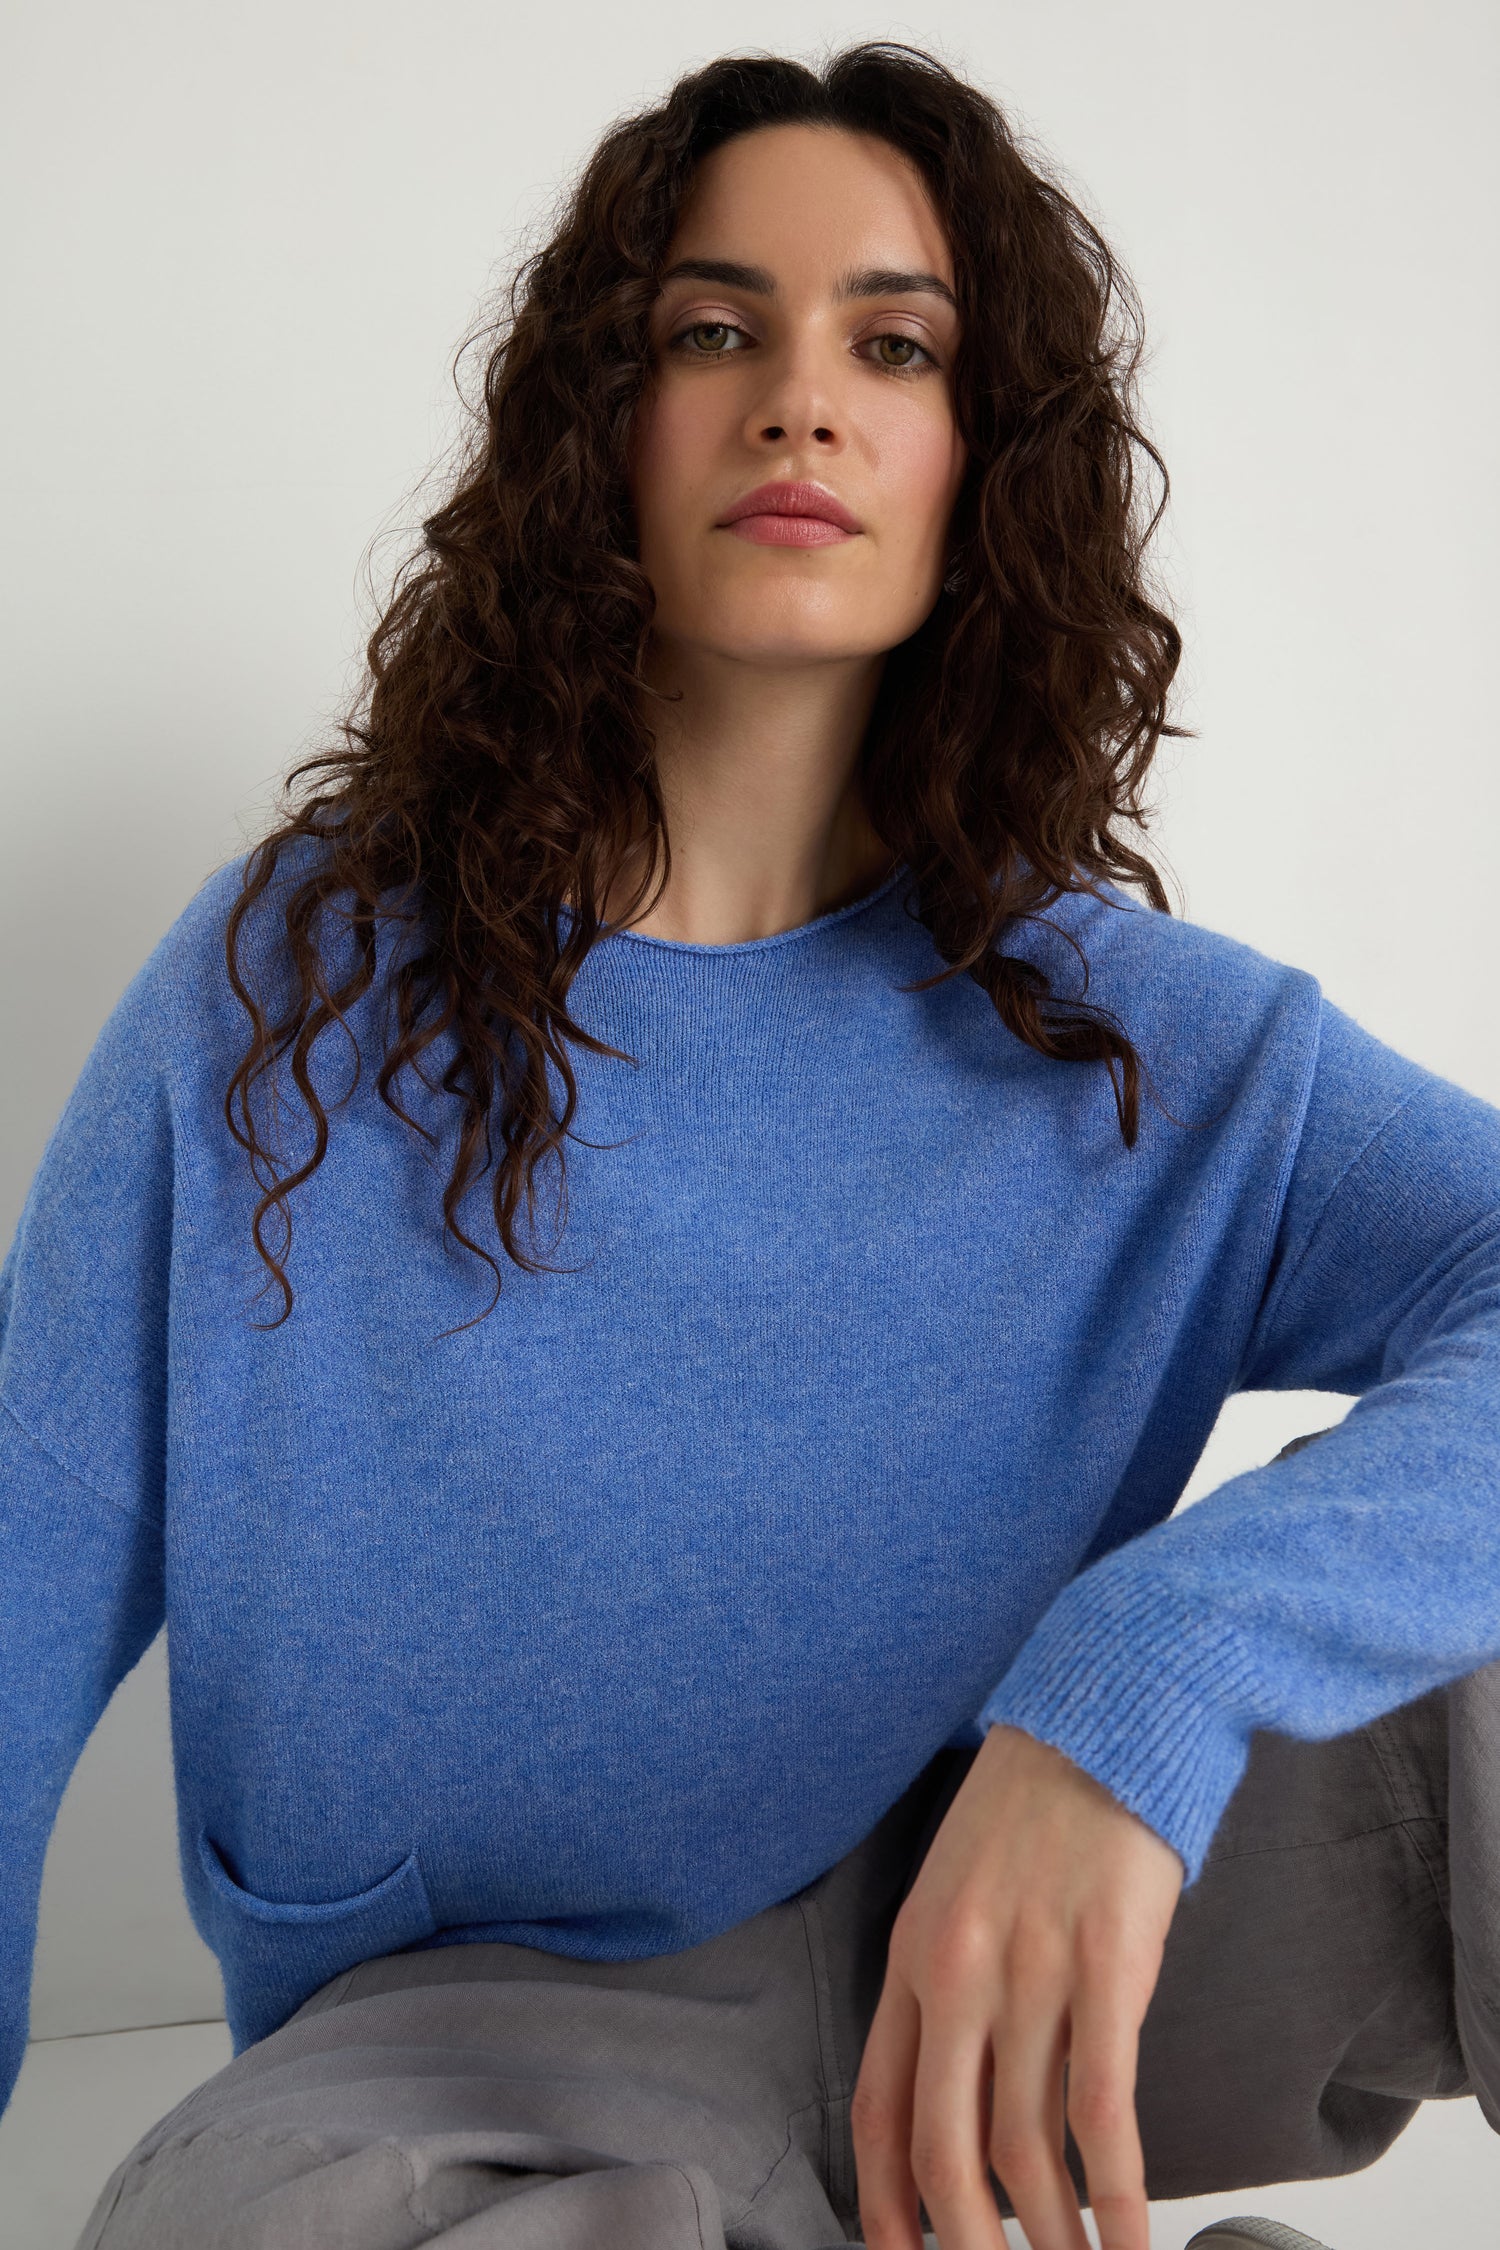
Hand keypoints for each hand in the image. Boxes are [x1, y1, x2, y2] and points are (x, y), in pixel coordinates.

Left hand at [851, 1723, 1183, 2249]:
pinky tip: (1134, 2236)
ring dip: (1055, 2237)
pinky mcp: (1105, 1964)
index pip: (877, 2111)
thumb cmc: (1033, 1808)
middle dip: (971, 2246)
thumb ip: (947, 1985)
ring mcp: (1031, 1970)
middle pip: (945, 2149)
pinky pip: (1102, 2106)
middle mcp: (958, 1973)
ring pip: (1027, 2146)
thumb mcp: (956, 1889)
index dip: (886, 2206)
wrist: (1103, 1720)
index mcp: (912, 1956)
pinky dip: (1119, 2191)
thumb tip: (964, 2099)